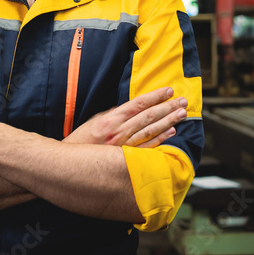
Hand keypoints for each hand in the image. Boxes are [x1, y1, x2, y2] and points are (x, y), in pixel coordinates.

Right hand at [64, 87, 187, 147]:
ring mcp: (124, 146)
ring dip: (169, 121)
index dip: (155, 96)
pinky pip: (147, 148)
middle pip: (149, 116)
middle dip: (168, 108)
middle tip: (183, 101)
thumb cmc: (82, 141)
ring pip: (151, 131)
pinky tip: (172, 132)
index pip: (138, 104)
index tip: (169, 91)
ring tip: (182, 114)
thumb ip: (114, 113)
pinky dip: (160, 139)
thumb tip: (131, 107)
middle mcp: (119, 132)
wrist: (70, 163)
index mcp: (111, 119)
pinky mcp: (126, 159)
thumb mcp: (95, 120)